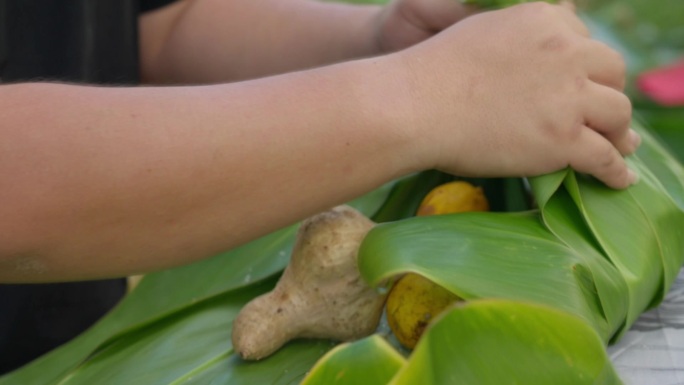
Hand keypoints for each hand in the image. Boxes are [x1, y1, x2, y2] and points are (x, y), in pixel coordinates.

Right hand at [385, 2, 637, 187]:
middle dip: (608, 93)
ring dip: (619, 132)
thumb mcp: (483, 32)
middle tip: (603, 115)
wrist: (415, 106)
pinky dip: (616, 171)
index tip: (580, 85)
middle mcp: (567, 51)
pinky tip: (620, 179)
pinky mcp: (564, 139)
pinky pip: (605, 157)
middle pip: (612, 71)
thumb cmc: (435, 72)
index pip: (585, 41)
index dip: (584, 66)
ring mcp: (568, 97)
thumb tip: (536, 53)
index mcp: (547, 20)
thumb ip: (520, 38)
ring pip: (618, 114)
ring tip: (620, 147)